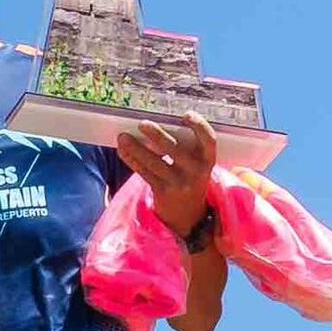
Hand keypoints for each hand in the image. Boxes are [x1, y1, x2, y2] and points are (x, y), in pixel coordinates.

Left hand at [115, 114, 222, 236]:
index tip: (186, 115)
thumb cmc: (190, 177)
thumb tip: (156, 124)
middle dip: (157, 135)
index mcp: (207, 159)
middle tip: (142, 123)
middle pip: (174, 150)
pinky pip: (144, 173)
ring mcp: (178, 183)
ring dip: (136, 148)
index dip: (199, 126)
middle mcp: (195, 171)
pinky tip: (122, 150)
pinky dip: (132, 160)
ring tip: (123, 136)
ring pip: (154, 162)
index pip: (209, 140)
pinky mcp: (163, 192)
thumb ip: (185, 146)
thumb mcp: (196, 163)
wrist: (188, 215)